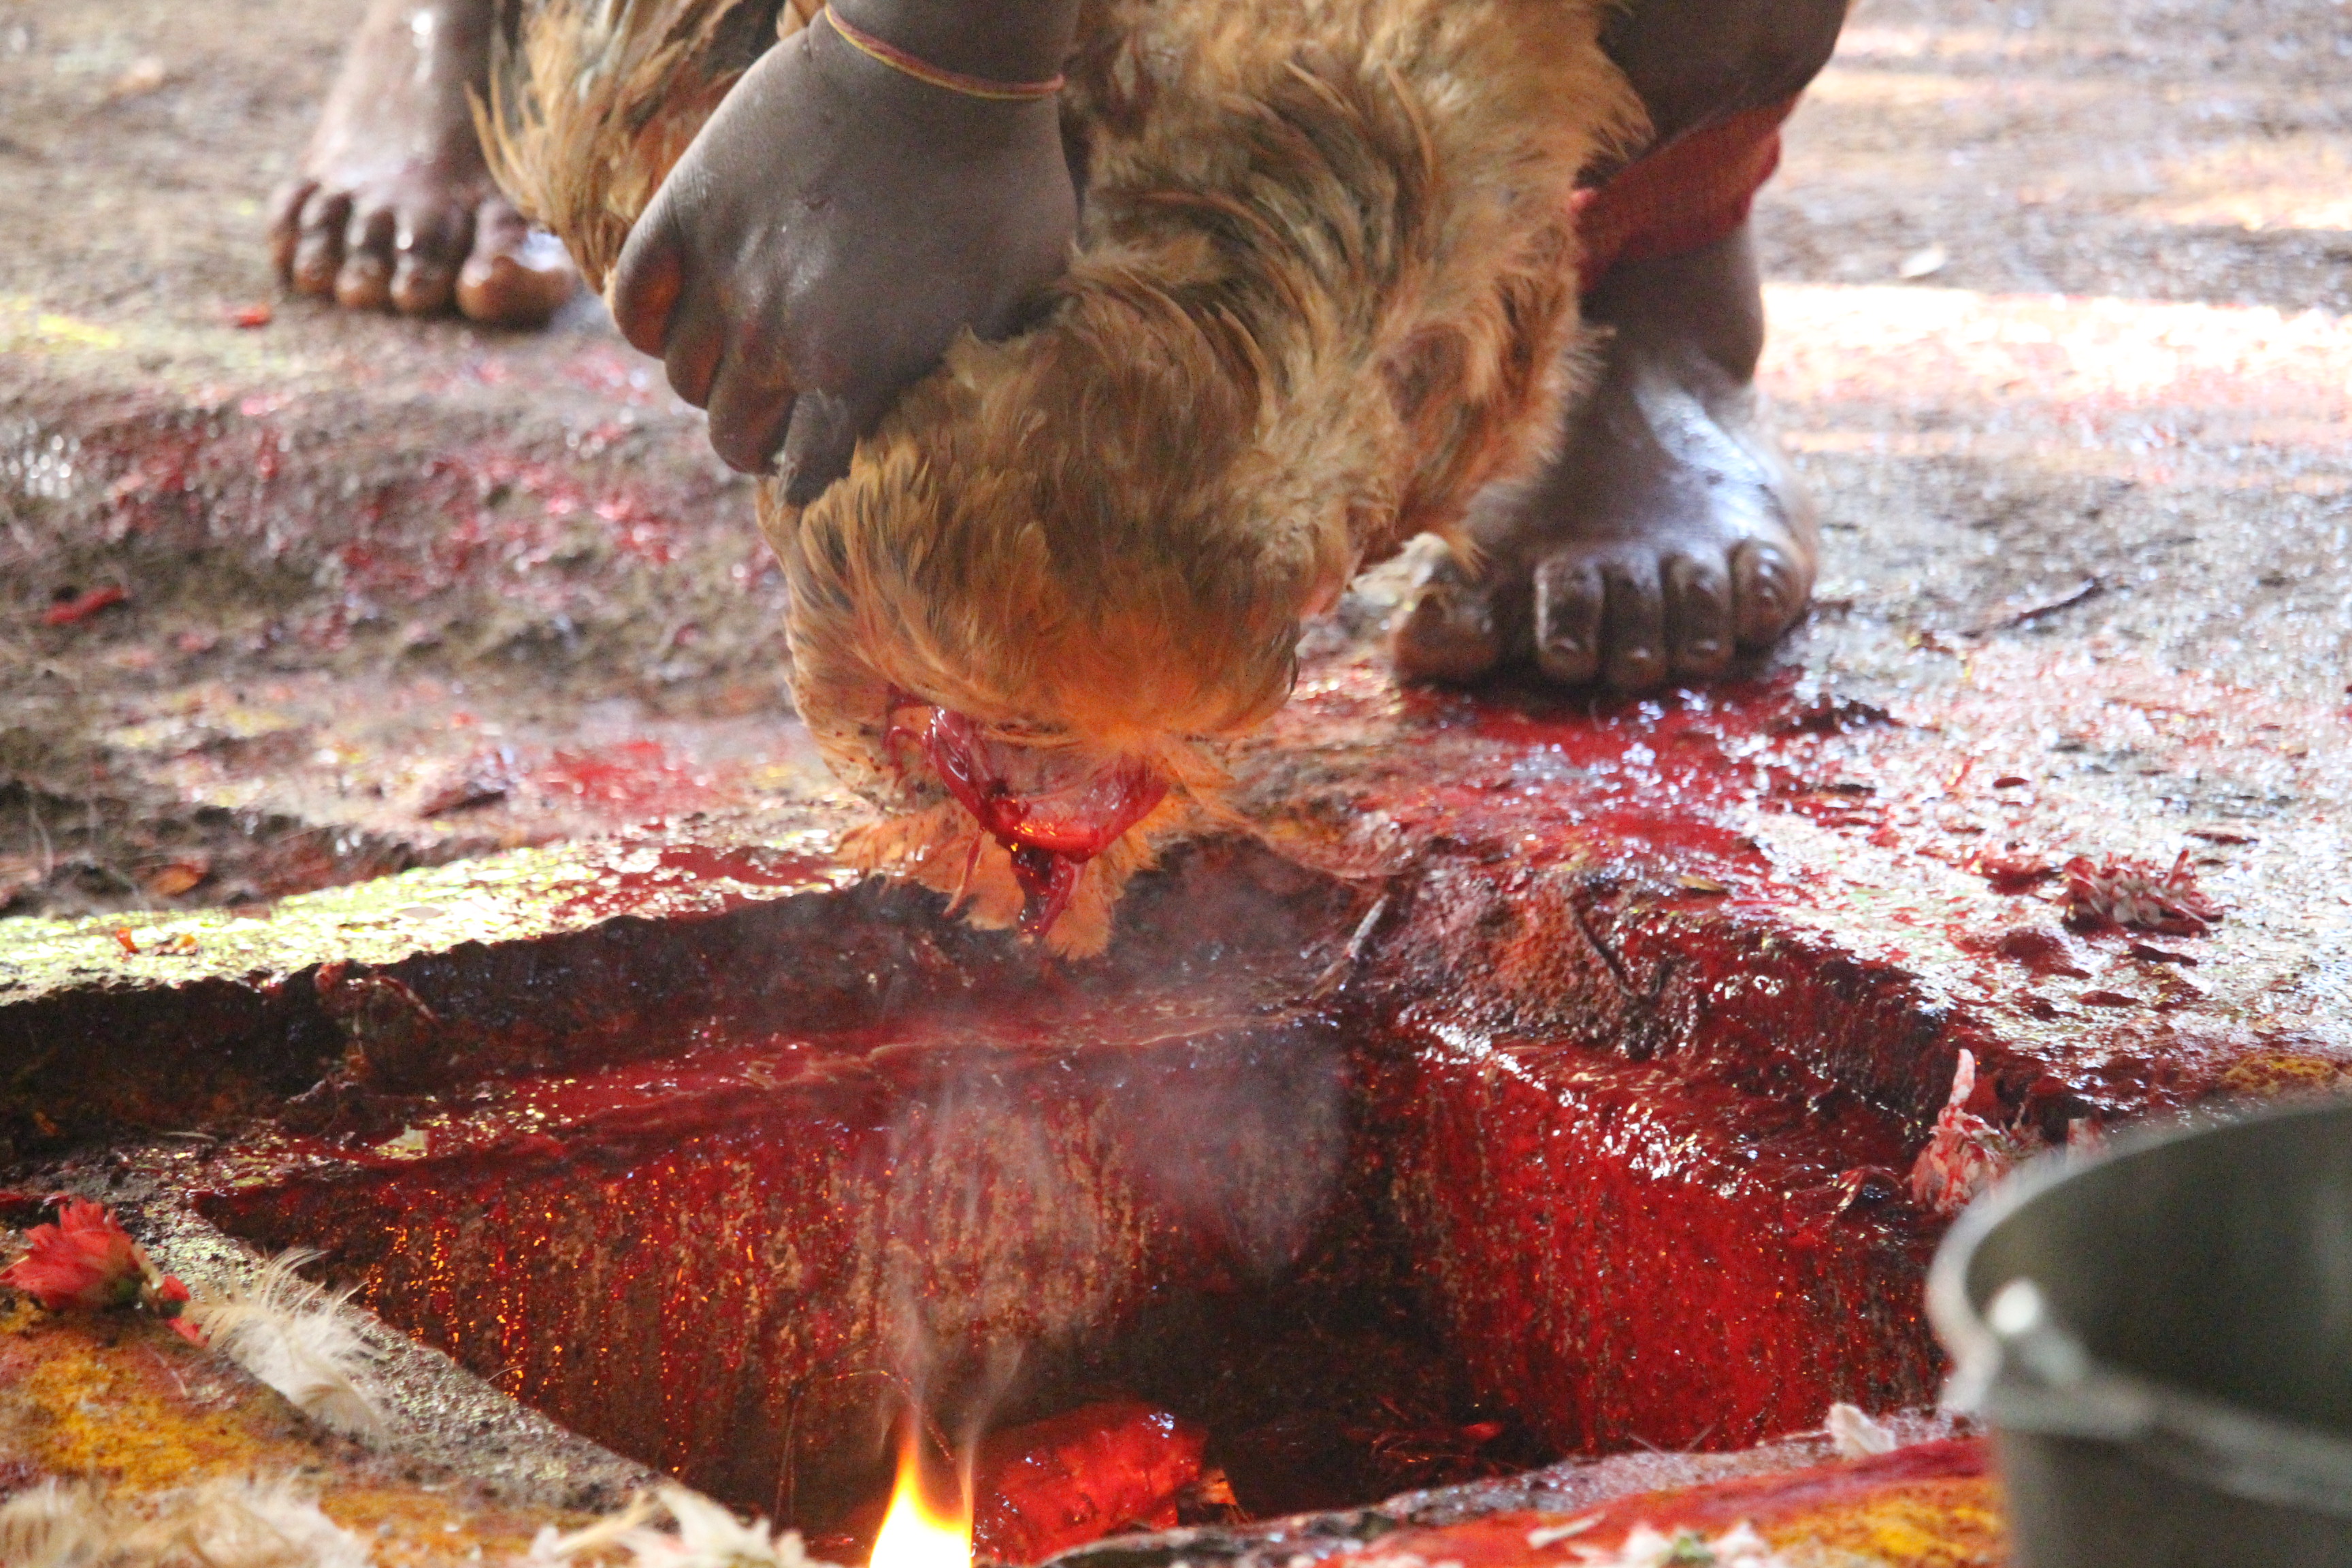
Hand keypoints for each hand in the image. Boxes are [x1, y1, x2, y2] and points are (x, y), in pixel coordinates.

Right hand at [612, 11, 1077, 497]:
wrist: (938, 62)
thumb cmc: (1000, 182)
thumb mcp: (1017, 302)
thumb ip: (970, 373)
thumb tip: (956, 427)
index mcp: (858, 376)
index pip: (808, 477)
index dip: (814, 481)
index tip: (819, 469)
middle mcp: (777, 341)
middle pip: (732, 436)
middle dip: (757, 439)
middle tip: (779, 420)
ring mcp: (725, 275)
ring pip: (683, 378)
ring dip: (710, 382)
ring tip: (741, 363)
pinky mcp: (687, 210)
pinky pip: (633, 302)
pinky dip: (649, 323)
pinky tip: (682, 318)